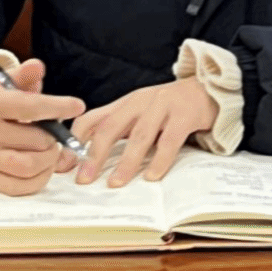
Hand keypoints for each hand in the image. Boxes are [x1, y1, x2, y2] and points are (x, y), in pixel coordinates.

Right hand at [0, 58, 85, 196]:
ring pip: (27, 167)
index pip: (29, 108)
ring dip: (49, 160)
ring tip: (52, 150)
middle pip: (33, 141)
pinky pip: (17, 187)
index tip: (78, 106)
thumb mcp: (6, 78)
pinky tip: (43, 166)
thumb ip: (25, 74)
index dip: (57, 107)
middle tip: (59, 134)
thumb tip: (38, 67)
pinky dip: (38, 180)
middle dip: (55, 137)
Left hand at [71, 78, 217, 188]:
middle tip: (83, 180)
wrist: (207, 88)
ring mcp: (162, 106)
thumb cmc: (168, 107)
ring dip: (126, 161)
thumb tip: (87, 158)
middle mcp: (139, 102)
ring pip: (139, 135)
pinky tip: (152, 176)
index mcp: (124, 104)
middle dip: (94, 155)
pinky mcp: (184, 115)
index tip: (64, 166)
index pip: (91, 119)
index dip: (75, 142)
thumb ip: (117, 129)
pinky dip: (160, 159)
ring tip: (115, 182)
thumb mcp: (138, 113)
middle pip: (110, 127)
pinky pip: (170, 140)